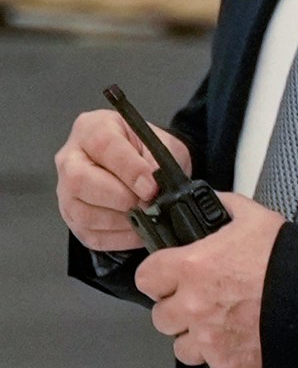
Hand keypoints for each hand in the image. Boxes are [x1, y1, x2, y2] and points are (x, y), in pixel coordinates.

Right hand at [57, 108, 192, 251]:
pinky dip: (119, 238)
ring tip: (146, 217)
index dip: (129, 169)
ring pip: (83, 213)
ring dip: (121, 221)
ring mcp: (66, 190)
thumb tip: (153, 185)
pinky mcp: (72, 217)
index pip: (103, 146)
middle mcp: (71, 158)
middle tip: (147, 203)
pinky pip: (90, 234)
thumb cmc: (148, 152)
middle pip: (80, 181)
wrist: (146, 167)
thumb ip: (157, 160)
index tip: (150, 187)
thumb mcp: (161, 143)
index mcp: (93, 129)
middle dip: (120, 198)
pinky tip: (138, 230)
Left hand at [136, 193, 281, 367]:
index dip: (160, 277)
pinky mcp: (229, 363)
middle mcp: (194, 306)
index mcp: (192, 268)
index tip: (171, 278)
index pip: (146, 278)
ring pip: (182, 347)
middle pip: (162, 316)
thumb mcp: (255, 218)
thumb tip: (211, 203)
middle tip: (205, 302)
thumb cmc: (291, 260)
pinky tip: (243, 340)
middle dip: (180, 309)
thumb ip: (224, 208)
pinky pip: (214, 365)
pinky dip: (225, 356)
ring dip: (197, 338)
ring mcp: (210, 339)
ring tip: (222, 326)